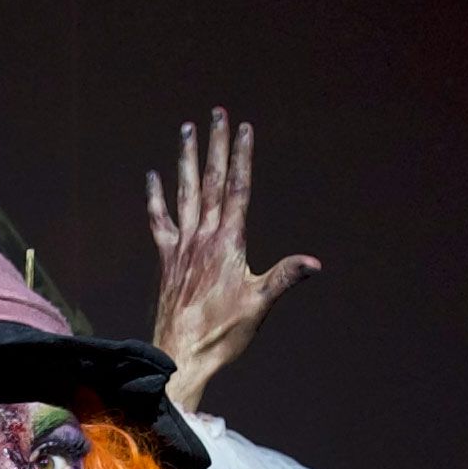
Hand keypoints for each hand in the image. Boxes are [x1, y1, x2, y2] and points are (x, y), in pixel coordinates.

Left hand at [146, 108, 318, 412]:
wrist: (181, 355)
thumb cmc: (223, 333)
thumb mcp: (260, 304)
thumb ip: (284, 277)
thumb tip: (314, 263)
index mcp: (228, 243)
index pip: (238, 189)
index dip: (242, 157)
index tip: (244, 128)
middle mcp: (203, 237)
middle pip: (212, 182)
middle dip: (215, 146)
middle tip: (216, 114)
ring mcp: (182, 246)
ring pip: (185, 193)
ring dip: (187, 160)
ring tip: (186, 130)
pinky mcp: (167, 260)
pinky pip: (159, 222)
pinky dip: (156, 198)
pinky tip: (153, 177)